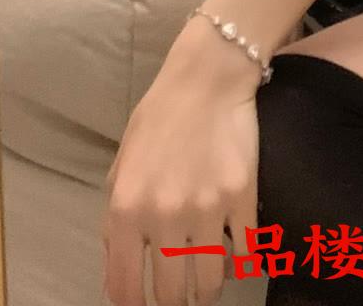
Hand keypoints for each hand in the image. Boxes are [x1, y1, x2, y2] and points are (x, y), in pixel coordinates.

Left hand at [102, 54, 261, 305]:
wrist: (208, 79)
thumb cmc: (159, 120)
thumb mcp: (121, 169)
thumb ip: (115, 224)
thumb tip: (118, 276)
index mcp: (127, 211)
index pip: (125, 288)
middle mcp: (164, 217)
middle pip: (171, 294)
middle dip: (174, 301)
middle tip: (179, 294)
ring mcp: (207, 209)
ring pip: (211, 282)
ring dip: (208, 289)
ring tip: (209, 280)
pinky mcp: (243, 197)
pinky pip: (248, 252)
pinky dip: (244, 263)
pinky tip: (238, 256)